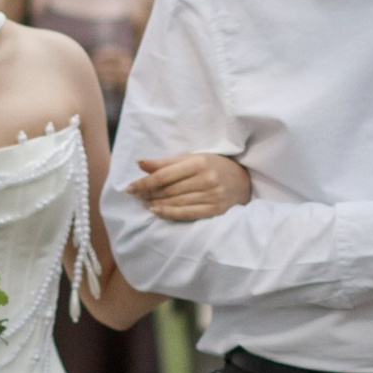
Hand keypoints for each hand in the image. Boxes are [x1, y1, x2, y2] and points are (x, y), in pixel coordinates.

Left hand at [128, 149, 253, 220]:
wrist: (243, 181)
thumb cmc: (213, 166)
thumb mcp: (192, 158)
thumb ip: (166, 163)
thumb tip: (139, 163)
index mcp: (199, 162)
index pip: (165, 174)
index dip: (144, 182)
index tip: (129, 187)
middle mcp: (207, 179)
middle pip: (169, 189)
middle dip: (148, 193)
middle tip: (134, 196)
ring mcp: (213, 196)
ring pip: (176, 202)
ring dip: (156, 203)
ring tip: (143, 203)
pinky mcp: (216, 210)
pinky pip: (187, 214)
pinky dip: (169, 213)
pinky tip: (156, 211)